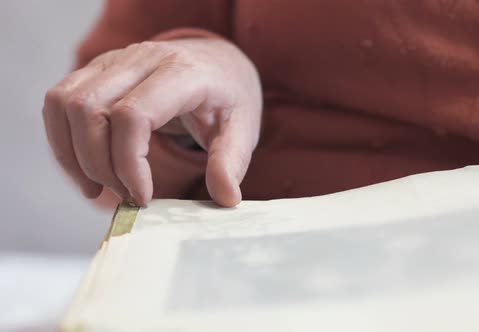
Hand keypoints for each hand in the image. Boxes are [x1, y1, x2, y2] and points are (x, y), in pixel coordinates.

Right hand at [42, 38, 261, 206]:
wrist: (217, 63)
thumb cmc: (228, 96)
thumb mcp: (243, 129)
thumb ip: (232, 161)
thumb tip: (226, 198)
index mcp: (182, 73)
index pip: (133, 114)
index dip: (128, 163)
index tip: (143, 197)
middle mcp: (142, 59)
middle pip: (90, 110)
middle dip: (99, 165)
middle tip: (126, 195)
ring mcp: (114, 60)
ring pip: (66, 104)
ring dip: (73, 155)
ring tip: (99, 188)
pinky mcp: (98, 70)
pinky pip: (60, 102)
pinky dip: (64, 140)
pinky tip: (87, 169)